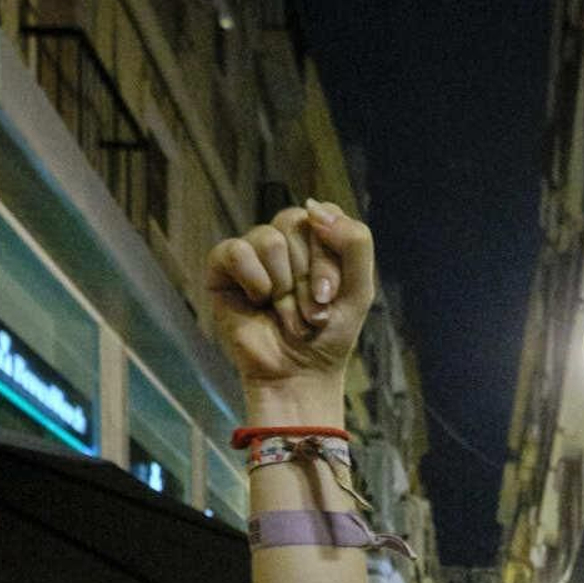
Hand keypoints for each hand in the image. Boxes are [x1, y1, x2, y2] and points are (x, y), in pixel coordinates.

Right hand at [204, 202, 374, 422]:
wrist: (299, 374)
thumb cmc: (329, 334)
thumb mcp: (359, 289)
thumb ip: (355, 242)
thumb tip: (314, 208)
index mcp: (316, 238)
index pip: (324, 216)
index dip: (327, 259)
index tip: (330, 297)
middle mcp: (284, 239)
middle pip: (296, 223)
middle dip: (307, 277)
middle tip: (311, 312)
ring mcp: (253, 251)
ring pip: (269, 240)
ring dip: (284, 287)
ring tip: (286, 314)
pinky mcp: (223, 268)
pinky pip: (236, 251)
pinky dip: (255, 281)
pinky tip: (257, 302)